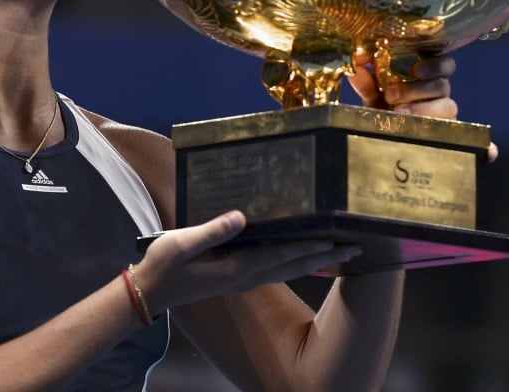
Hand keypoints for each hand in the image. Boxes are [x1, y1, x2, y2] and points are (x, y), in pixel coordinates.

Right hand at [135, 211, 360, 312]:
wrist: (151, 291)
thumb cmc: (164, 265)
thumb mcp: (182, 244)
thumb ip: (212, 230)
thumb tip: (241, 217)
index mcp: (237, 267)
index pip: (282, 254)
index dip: (310, 246)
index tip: (336, 239)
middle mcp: (247, 276)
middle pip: (295, 265)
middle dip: (327, 256)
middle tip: (357, 247)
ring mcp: (244, 279)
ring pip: (290, 269)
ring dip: (317, 260)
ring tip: (342, 251)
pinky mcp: (238, 278)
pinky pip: (278, 269)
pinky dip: (298, 262)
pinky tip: (305, 255)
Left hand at [347, 54, 498, 160]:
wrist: (380, 141)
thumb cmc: (382, 111)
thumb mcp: (372, 97)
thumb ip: (367, 83)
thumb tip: (356, 68)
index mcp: (427, 79)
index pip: (445, 65)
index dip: (435, 64)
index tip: (416, 68)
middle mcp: (441, 97)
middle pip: (443, 86)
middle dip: (418, 89)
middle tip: (393, 96)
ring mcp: (448, 120)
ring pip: (450, 109)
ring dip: (427, 111)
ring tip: (401, 116)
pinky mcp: (454, 142)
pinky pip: (478, 145)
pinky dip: (485, 149)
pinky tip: (488, 153)